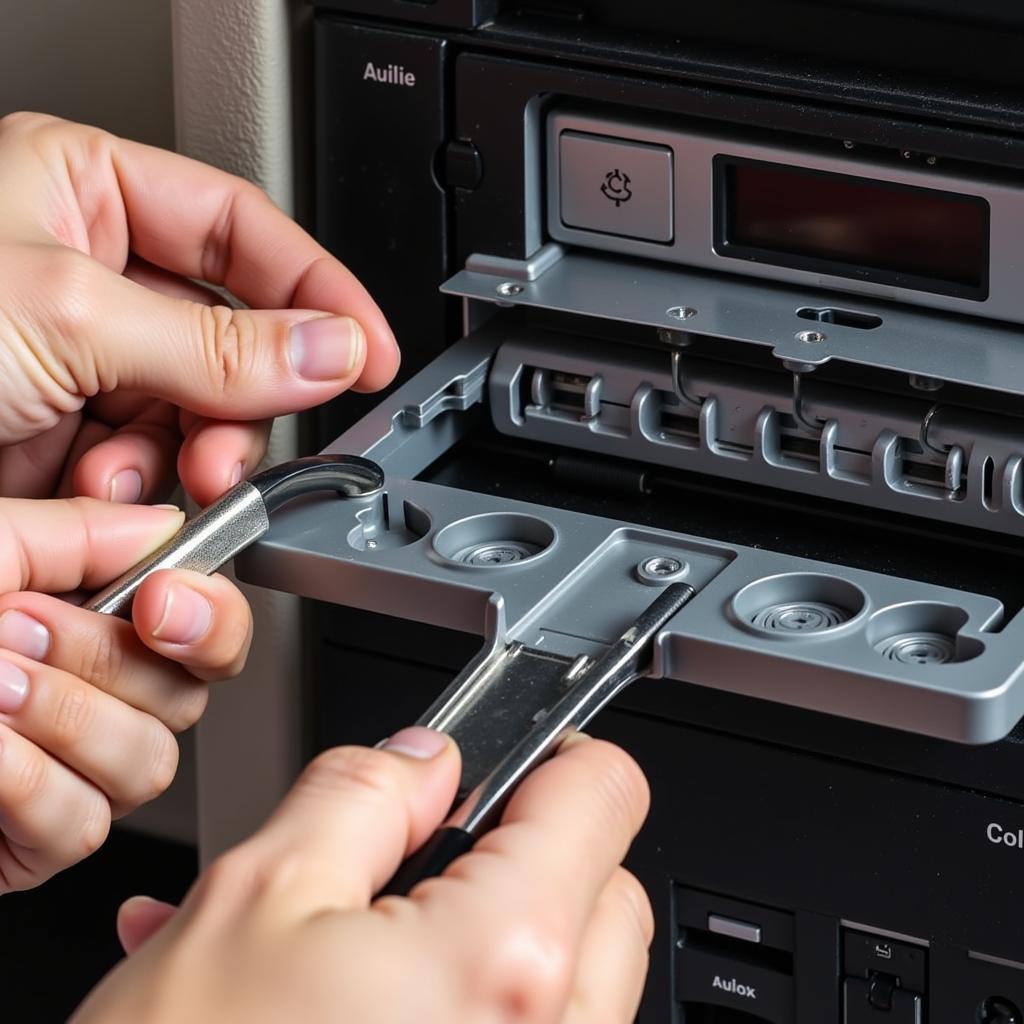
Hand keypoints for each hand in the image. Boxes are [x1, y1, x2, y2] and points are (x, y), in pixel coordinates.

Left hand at [0, 111, 397, 505]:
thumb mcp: (69, 314)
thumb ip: (214, 343)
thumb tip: (331, 350)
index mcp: (80, 189)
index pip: (240, 226)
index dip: (315, 287)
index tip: (368, 349)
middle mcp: (85, 269)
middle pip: (231, 332)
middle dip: (246, 399)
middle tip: (254, 434)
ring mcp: (77, 355)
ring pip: (199, 407)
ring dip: (194, 453)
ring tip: (179, 475)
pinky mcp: (65, 430)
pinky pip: (150, 456)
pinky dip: (145, 484)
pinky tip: (111, 488)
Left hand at [0, 498, 258, 891]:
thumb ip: (79, 531)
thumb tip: (170, 530)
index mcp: (79, 614)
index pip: (203, 627)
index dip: (210, 619)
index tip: (166, 601)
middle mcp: (82, 691)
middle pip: (189, 696)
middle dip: (107, 662)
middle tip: (23, 627)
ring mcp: (59, 767)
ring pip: (150, 763)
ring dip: (66, 720)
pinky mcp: (27, 840)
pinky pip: (86, 826)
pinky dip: (32, 788)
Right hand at [72, 730, 653, 1023]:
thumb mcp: (254, 900)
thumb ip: (361, 794)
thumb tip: (426, 757)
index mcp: (506, 964)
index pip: (604, 794)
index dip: (553, 753)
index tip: (513, 757)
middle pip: (603, 890)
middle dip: (522, 855)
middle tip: (420, 865)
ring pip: (572, 977)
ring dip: (484, 939)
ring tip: (361, 947)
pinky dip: (468, 1006)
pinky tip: (358, 1001)